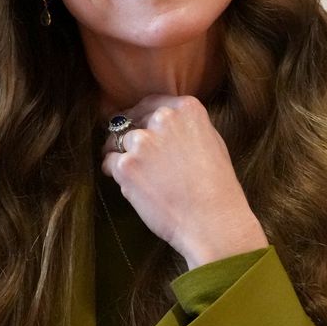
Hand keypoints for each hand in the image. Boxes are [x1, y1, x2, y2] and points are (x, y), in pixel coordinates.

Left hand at [101, 94, 268, 268]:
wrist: (213, 222)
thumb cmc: (217, 188)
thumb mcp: (212, 142)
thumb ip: (186, 126)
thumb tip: (163, 122)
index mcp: (186, 109)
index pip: (151, 103)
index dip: (141, 117)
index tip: (138, 127)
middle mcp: (163, 119)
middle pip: (131, 120)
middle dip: (129, 135)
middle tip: (135, 155)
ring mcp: (142, 141)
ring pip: (117, 140)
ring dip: (120, 154)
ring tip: (134, 174)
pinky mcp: (126, 166)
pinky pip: (109, 162)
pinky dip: (114, 173)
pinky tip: (130, 186)